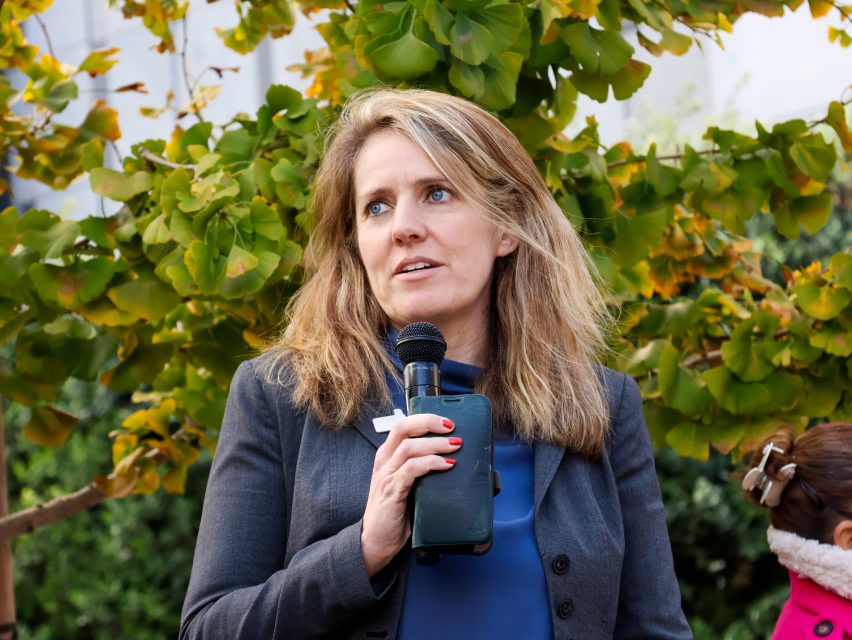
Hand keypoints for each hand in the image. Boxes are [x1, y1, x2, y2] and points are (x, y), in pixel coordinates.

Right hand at [360, 413, 460, 576]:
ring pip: (409, 448)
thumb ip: (421, 470)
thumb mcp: (407, 485)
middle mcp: (384, 461)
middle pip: (403, 428)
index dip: (424, 418)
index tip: (446, 421)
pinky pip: (412, 470)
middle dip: (429, 423)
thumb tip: (453, 459)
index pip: (403, 425)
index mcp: (387, 456)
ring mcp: (386, 476)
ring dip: (435, 444)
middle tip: (452, 427)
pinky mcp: (391, 491)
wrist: (375, 542)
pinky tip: (446, 465)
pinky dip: (431, 463)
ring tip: (455, 446)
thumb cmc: (394, 513)